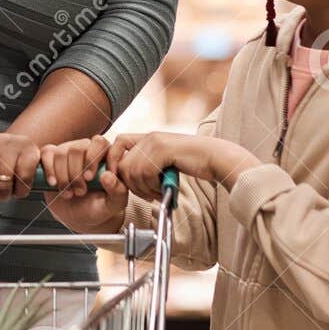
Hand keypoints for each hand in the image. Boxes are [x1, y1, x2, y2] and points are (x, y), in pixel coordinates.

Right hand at [40, 137, 127, 233]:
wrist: (78, 215)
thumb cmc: (98, 207)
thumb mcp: (113, 204)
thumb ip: (117, 191)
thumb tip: (108, 175)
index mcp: (105, 155)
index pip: (99, 143)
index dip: (92, 159)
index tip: (89, 179)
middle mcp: (86, 149)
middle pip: (77, 148)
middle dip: (76, 174)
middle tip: (79, 192)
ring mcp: (67, 151)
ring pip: (61, 153)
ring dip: (63, 176)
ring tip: (68, 193)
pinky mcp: (51, 157)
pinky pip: (47, 153)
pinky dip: (48, 170)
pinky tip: (53, 183)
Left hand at [109, 132, 257, 197]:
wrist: (215, 158)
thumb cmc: (193, 163)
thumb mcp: (165, 160)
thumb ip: (148, 163)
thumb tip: (126, 176)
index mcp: (148, 137)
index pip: (117, 144)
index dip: (113, 162)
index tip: (119, 179)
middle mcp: (149, 137)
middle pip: (121, 163)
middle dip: (130, 183)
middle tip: (146, 192)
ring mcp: (156, 142)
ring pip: (132, 171)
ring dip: (143, 188)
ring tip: (157, 191)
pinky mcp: (163, 150)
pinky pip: (145, 173)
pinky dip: (152, 186)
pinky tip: (162, 188)